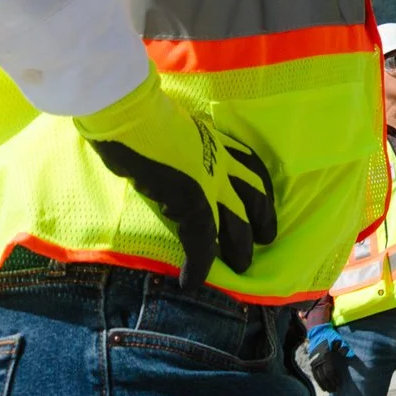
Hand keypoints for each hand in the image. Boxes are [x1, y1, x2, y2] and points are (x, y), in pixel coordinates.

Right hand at [76, 75, 277, 289]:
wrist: (130, 114)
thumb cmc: (139, 116)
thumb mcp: (172, 130)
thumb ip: (180, 146)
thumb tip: (168, 156)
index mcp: (215, 142)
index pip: (251, 165)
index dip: (260, 187)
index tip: (263, 203)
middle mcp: (220, 162)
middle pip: (255, 195)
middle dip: (263, 219)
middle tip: (265, 240)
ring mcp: (209, 182)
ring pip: (237, 223)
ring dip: (240, 248)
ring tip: (241, 268)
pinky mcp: (191, 201)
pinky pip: (202, 241)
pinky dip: (199, 264)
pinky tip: (192, 280)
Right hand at [303, 324, 348, 393]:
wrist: (318, 332)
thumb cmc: (332, 337)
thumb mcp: (340, 341)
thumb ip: (345, 350)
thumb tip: (352, 356)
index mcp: (326, 355)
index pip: (330, 372)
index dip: (335, 379)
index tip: (340, 385)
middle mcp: (319, 360)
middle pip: (324, 377)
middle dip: (330, 385)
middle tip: (336, 390)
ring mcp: (314, 362)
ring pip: (318, 377)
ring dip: (325, 385)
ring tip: (331, 391)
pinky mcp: (312, 363)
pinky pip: (315, 375)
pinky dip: (319, 382)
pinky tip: (324, 388)